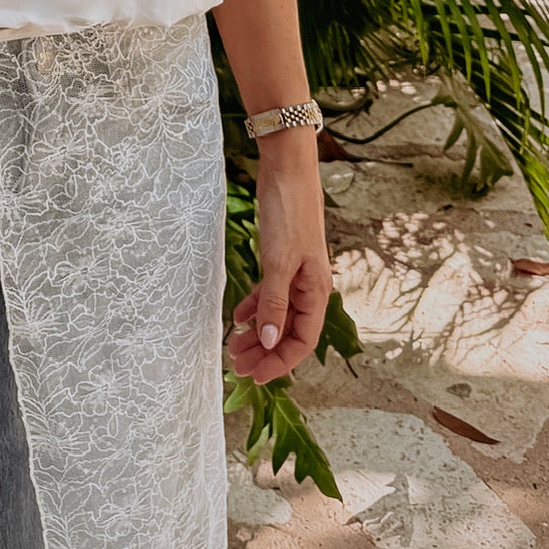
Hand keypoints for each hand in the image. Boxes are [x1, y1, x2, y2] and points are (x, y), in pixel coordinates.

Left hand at [225, 143, 331, 386]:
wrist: (287, 170)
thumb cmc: (289, 213)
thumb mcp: (279, 261)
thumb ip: (274, 303)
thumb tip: (269, 344)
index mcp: (316, 291)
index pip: (302, 341)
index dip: (280, 362)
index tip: (256, 378)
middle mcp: (309, 286)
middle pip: (288, 331)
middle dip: (264, 352)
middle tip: (237, 367)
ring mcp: (295, 272)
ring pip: (277, 314)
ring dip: (257, 332)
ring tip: (232, 348)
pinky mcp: (280, 258)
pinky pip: (269, 292)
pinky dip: (254, 306)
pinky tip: (237, 317)